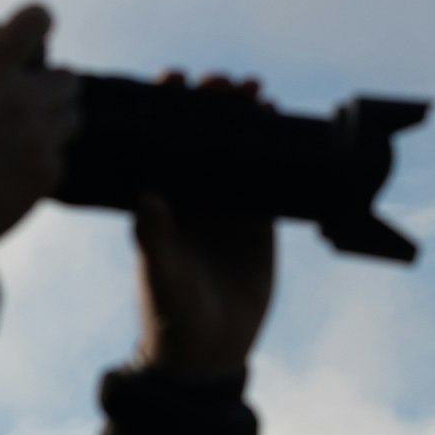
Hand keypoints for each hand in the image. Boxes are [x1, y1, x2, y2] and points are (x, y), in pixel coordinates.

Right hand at [0, 4, 79, 246]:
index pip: (36, 20)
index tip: (36, 35)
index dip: (39, 23)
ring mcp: (39, 139)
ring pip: (74, 117)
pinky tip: (15, 167)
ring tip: (25, 133)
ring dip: (56, 121)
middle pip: (70, 78)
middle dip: (53, 86)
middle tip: (32, 98)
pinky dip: (46, 159)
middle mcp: (19, 99)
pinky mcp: (48, 173)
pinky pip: (62, 156)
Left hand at [135, 75, 274, 378]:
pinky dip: (279, 155)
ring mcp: (228, 207)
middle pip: (203, 134)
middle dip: (214, 103)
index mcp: (161, 198)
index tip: (176, 81)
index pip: (162, 139)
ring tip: (258, 95)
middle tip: (226, 84)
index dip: (168, 106)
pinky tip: (286, 129)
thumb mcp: (163, 276)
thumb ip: (154, 239)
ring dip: (248, 120)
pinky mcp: (261, 224)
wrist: (209, 353)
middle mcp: (193, 195)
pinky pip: (271, 181)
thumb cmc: (172, 315)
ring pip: (238, 150)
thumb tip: (148, 198)